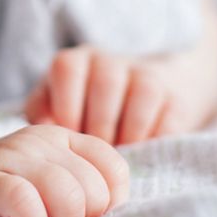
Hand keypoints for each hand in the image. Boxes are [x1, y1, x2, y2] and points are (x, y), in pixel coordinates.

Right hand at [0, 125, 129, 216]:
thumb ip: (81, 187)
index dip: (108, 205)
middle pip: (93, 190)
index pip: (114, 169)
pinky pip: (27, 203)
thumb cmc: (7, 193)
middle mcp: (40, 140)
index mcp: (63, 138)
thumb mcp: (49, 180)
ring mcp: (12, 155)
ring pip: (67, 195)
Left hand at [23, 45, 206, 145]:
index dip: (67, 106)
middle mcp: (110, 61)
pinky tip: (143, 152)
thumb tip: (43, 130)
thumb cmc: (87, 113)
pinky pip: (169, 116)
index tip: (71, 135)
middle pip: (106, 85)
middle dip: (100, 128)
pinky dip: (155, 139)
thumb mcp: (57, 108)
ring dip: (129, 134)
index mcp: (76, 61)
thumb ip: (41, 113)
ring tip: (120, 154)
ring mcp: (146, 75)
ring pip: (141, 95)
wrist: (143, 104)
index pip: (67, 68)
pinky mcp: (175, 97)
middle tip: (96, 155)